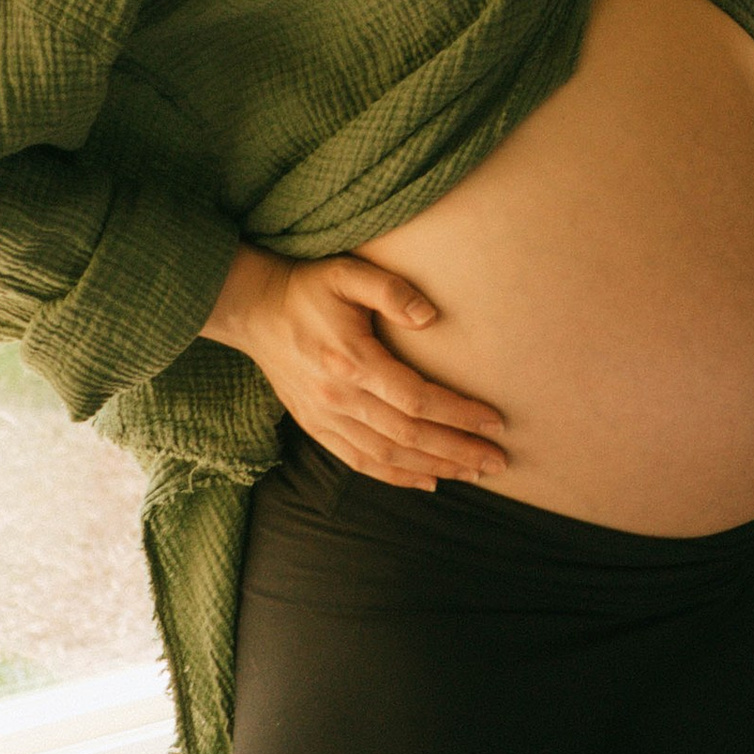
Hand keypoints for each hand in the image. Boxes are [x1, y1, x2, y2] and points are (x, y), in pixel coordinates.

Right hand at [202, 246, 507, 492]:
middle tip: (499, 461)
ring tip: (474, 473)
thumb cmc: (309, 288)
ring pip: (387, 456)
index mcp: (351, 361)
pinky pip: (360, 462)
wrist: (254, 310)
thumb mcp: (349, 273)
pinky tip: (428, 481)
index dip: (458, 414)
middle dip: (457, 451)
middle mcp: (338, 399)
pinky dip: (396, 477)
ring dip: (434, 468)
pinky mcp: (316, 427)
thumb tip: (431, 317)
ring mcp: (324, 418)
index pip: (416, 399)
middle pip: (408, 436)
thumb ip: (391, 290)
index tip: (494, 422)